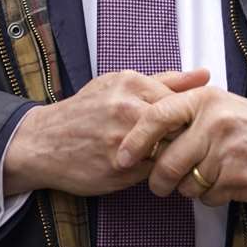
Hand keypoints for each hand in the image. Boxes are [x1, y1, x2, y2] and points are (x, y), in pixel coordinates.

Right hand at [2, 68, 208, 196]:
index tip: (188, 122)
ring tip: (163, 153)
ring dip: (171, 154)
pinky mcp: (118, 171)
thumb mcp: (120, 85)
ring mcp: (122, 141)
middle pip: (180, 126)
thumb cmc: (85, 112)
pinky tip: (145, 166)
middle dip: (184, 136)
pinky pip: (153, 172)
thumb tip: (205, 74)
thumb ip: (166, 81)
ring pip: (169, 150)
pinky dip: (155, 171)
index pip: (183, 101)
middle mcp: (127, 110)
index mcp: (132, 84)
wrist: (41, 143)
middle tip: (181, 140)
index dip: (189, 116)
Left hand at [118, 89, 246, 207]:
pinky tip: (227, 181)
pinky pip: (207, 197)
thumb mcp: (218, 105)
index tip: (121, 158)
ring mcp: (227, 151)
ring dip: (190, 188)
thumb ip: (183, 111)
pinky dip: (212, 195)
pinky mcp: (239, 177)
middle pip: (166, 162)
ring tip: (208, 175)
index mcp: (205, 99)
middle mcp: (214, 122)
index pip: (157, 117)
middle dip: (159, 181)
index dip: (135, 140)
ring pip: (185, 184)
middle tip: (161, 185)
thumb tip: (138, 127)